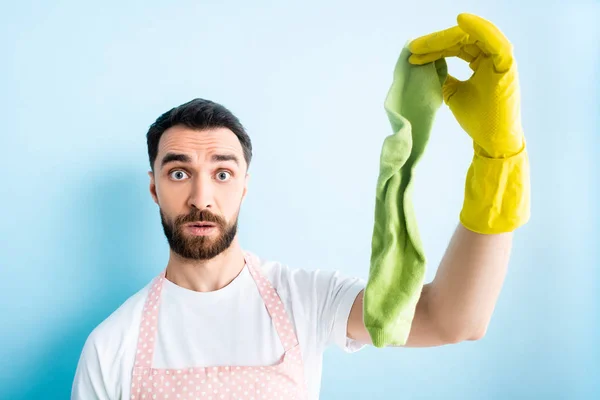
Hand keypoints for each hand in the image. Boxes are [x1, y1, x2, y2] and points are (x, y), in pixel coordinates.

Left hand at [408, 13, 524, 158]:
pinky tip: (460, 21)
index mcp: (483, 61)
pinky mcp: (507, 64)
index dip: (434, 47)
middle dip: (435, 42)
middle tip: (413, 47)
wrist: (492, 140)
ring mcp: (501, 59)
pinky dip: (478, 28)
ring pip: (473, 37)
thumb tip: (429, 65)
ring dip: (445, 38)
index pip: (457, 46)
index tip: (413, 54)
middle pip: (462, 39)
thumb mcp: (453, 93)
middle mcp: (493, 57)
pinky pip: (493, 40)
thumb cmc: (477, 119)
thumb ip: (444, 78)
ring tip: (422, 43)